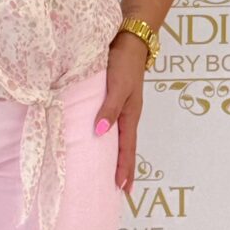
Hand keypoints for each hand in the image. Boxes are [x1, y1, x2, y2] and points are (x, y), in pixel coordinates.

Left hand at [93, 31, 146, 192]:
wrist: (129, 40)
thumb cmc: (123, 64)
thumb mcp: (118, 86)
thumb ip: (109, 108)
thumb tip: (99, 134)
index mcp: (130, 114)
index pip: (127, 148)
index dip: (124, 168)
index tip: (121, 189)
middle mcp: (127, 113)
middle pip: (126, 146)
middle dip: (123, 167)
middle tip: (118, 188)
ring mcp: (121, 105)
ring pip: (119, 135)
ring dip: (116, 153)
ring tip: (109, 169)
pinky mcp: (114, 95)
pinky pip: (112, 121)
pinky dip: (108, 135)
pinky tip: (101, 136)